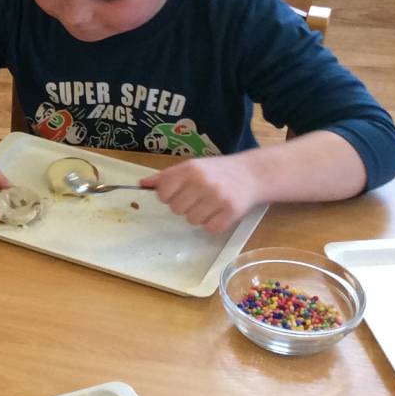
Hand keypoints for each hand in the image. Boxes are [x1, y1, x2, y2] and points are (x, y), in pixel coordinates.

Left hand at [140, 154, 262, 233]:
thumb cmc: (217, 171)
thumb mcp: (192, 166)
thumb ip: (167, 176)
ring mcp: (218, 197)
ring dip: (199, 215)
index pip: (163, 192)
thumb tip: (142, 184)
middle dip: (185, 206)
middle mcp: (203, 182)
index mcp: (190, 169)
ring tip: (210, 203)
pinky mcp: (231, 212)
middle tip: (198, 197)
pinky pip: (210, 228)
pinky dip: (214, 223)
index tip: (178, 192)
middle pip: (176, 209)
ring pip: (192, 220)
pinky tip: (220, 211)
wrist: (252, 174)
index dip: (168, 195)